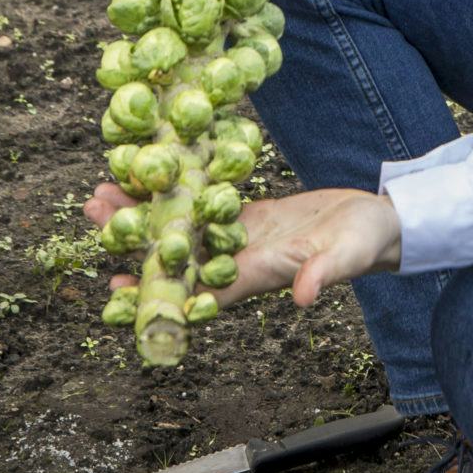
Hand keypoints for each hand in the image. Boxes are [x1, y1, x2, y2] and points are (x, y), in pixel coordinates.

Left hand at [83, 183, 400, 307]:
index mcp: (257, 275)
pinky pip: (201, 207)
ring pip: (180, 230)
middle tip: (93, 216)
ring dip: (143, 213)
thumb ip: (324, 276)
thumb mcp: (347, 258)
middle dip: (132, 241)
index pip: (197, 292)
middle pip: (174, 257)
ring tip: (103, 191)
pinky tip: (147, 175)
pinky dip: (173, 195)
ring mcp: (239, 239)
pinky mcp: (246, 216)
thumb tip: (303, 297)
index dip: (156, 293)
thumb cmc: (366, 243)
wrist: (379, 224)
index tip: (115, 288)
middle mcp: (239, 261)